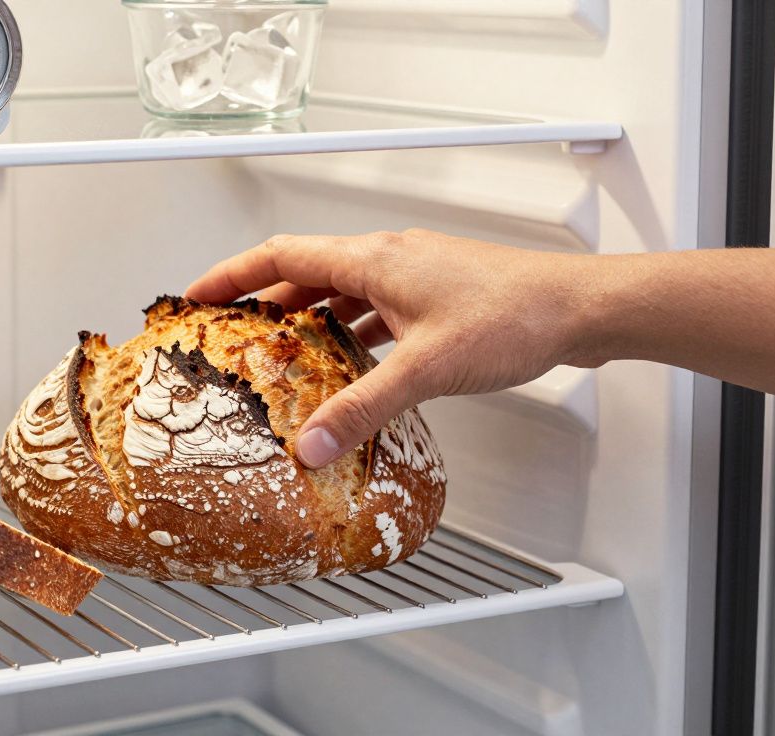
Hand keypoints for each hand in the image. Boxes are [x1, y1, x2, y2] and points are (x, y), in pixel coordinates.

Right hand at [185, 230, 600, 467]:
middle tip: (229, 332)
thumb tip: (312, 444)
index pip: (280, 255)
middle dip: (262, 301)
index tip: (196, 295)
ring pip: (342, 291)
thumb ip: (363, 409)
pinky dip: (350, 332)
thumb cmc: (514, 316)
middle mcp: (389, 259)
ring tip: (280, 352)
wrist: (578, 309)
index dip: (232, 274)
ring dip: (308, 318)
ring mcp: (414, 276)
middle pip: (306, 272)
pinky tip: (351, 363)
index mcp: (374, 259)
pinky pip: (375, 309)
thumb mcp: (425, 369)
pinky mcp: (436, 297)